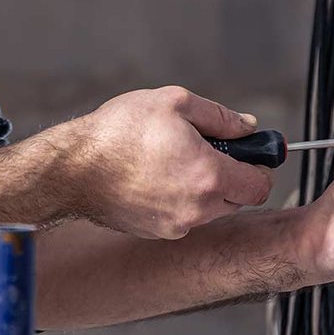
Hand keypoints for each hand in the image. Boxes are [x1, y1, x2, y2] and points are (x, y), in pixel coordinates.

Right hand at [62, 86, 273, 239]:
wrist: (73, 168)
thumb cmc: (118, 132)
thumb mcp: (174, 102)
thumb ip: (219, 116)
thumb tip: (247, 126)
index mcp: (209, 175)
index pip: (260, 185)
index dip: (260, 167)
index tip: (248, 154)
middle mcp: (197, 208)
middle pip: (237, 200)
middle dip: (231, 176)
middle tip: (206, 150)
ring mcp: (175, 225)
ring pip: (209, 210)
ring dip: (204, 189)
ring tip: (172, 160)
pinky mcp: (154, 232)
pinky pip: (181, 217)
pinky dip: (178, 200)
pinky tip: (153, 176)